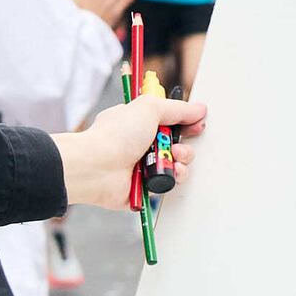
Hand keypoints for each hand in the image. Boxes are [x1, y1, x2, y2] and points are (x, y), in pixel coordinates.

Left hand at [57, 92, 199, 211]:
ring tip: (172, 159)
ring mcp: (142, 167)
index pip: (169, 122)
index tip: (196, 124)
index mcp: (139, 123)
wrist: (97, 167)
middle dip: (184, 146)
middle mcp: (141, 145)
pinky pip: (169, 184)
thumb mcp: (149, 108)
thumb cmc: (115, 135)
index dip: (185, 123)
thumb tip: (198, 109)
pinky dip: (172, 179)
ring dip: (181, 162)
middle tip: (177, 145)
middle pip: (177, 145)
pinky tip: (169, 173)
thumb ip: (178, 108)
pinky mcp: (144, 188)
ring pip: (176, 165)